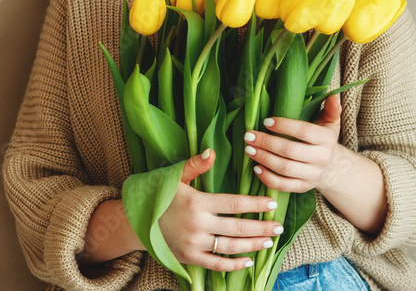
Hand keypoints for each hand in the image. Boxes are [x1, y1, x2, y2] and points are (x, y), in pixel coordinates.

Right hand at [156, 149, 282, 270]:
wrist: (136, 221)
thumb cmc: (159, 195)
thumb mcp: (175, 176)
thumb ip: (195, 164)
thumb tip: (211, 151)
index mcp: (198, 203)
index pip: (235, 203)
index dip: (255, 204)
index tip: (272, 203)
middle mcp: (198, 225)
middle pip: (238, 227)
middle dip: (262, 227)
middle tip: (279, 226)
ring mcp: (194, 244)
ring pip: (230, 247)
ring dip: (253, 245)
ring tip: (269, 240)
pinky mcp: (189, 258)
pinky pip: (215, 264)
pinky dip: (233, 265)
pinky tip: (248, 260)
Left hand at [244, 94, 343, 194]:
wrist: (332, 167)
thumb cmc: (324, 139)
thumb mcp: (330, 122)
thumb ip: (331, 109)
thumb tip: (333, 97)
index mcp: (327, 139)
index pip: (304, 131)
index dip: (284, 126)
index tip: (266, 121)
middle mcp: (321, 158)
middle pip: (290, 151)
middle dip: (267, 143)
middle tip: (249, 136)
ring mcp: (312, 175)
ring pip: (284, 168)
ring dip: (264, 158)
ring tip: (249, 149)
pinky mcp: (303, 187)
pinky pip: (283, 186)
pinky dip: (267, 178)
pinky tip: (255, 168)